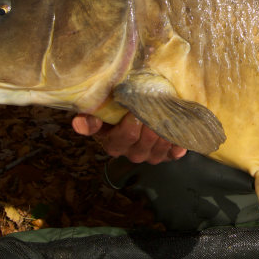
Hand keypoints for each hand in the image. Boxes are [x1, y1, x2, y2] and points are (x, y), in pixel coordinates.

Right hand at [71, 112, 186, 163]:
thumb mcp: (101, 108)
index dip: (129, 127)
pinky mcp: (167, 155)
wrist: (141, 107)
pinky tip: (179, 129)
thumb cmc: (118, 107)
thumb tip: (79, 123)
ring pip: (161, 144)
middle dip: (151, 122)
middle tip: (156, 103)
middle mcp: (131, 153)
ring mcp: (150, 155)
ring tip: (167, 110)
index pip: (122, 138)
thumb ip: (90, 116)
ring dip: (166, 128)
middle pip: (145, 140)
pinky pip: (175, 152)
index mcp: (113, 143)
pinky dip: (178, 141)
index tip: (133, 113)